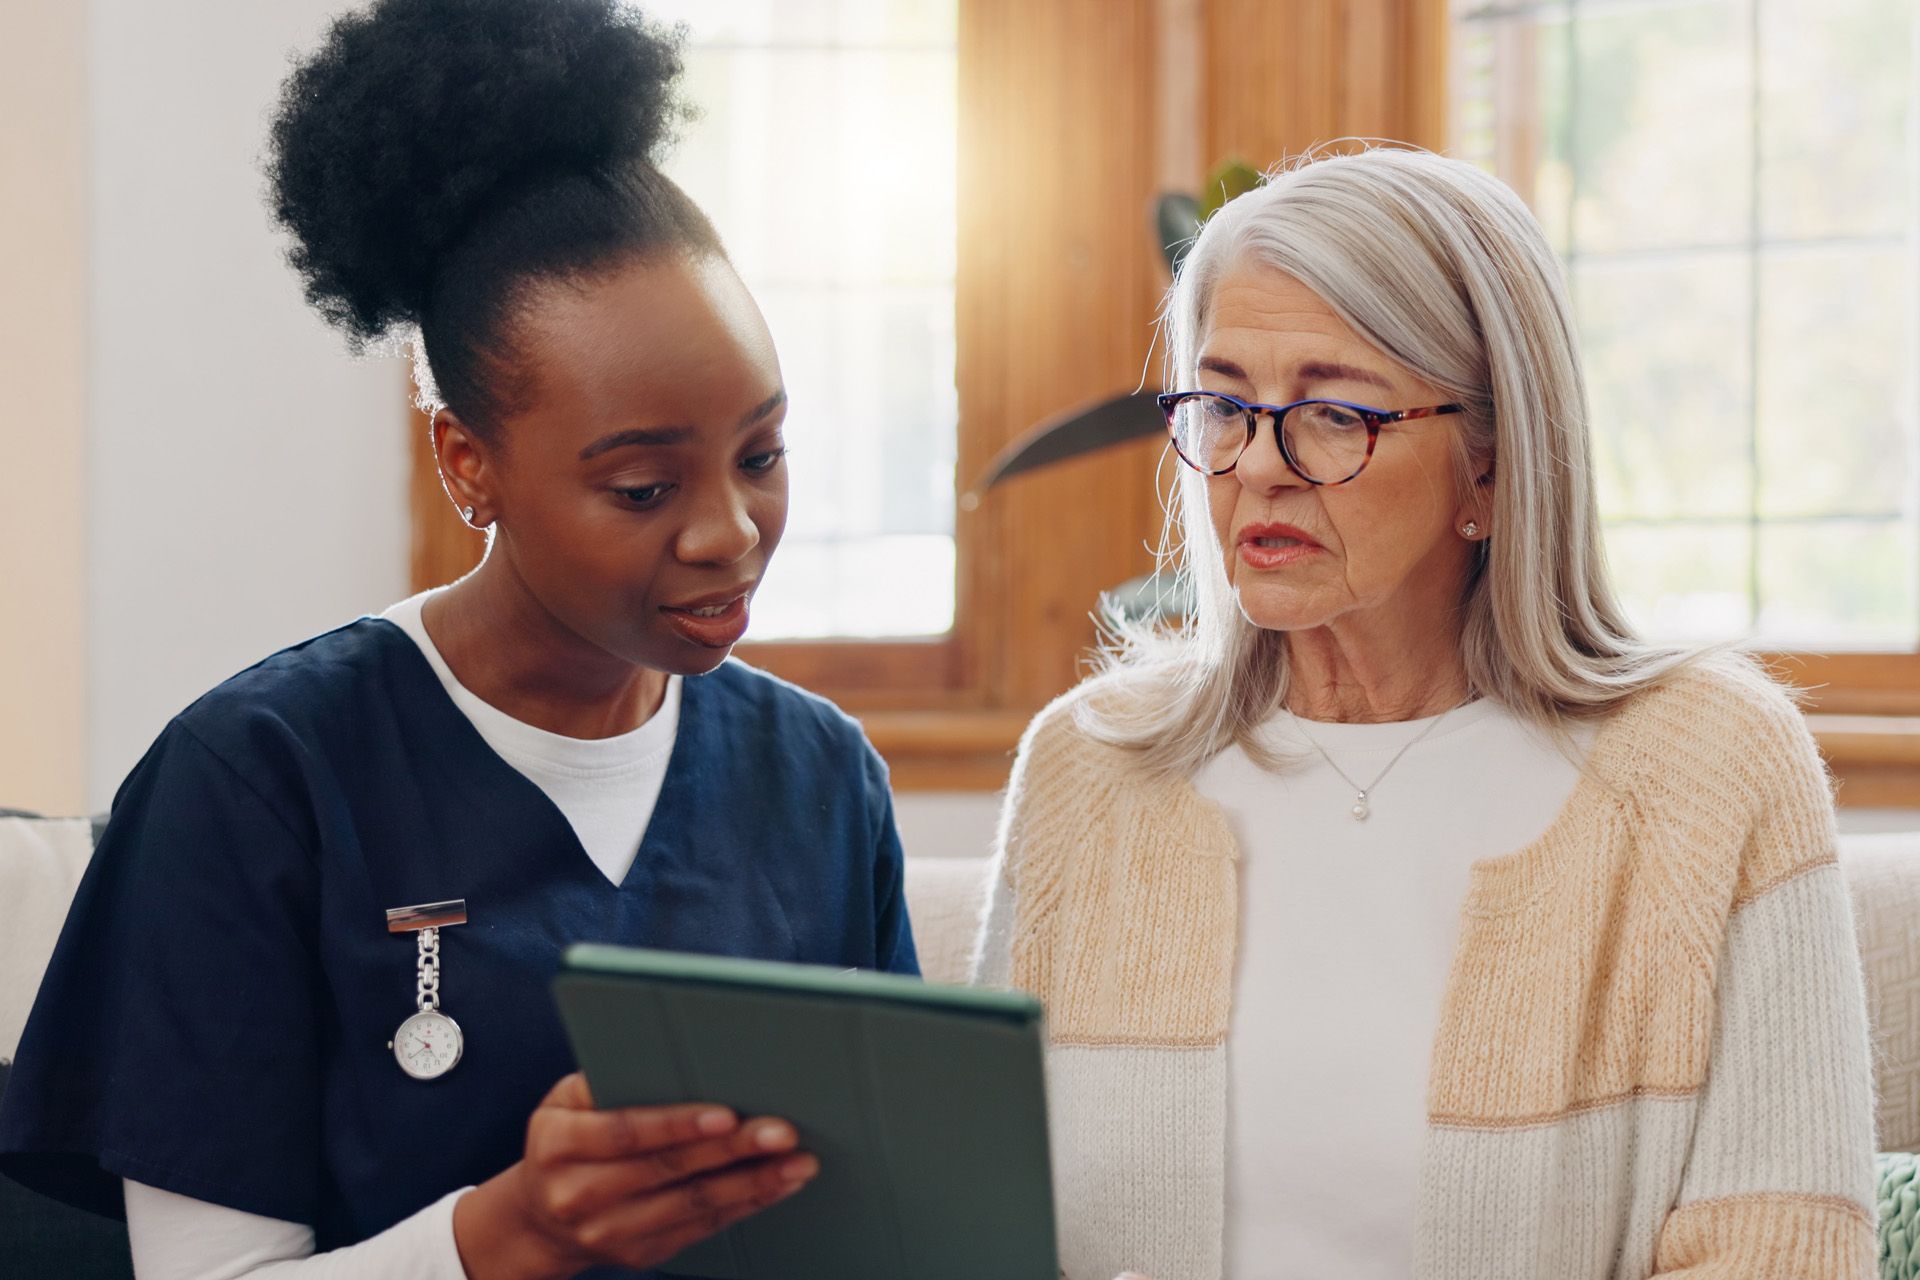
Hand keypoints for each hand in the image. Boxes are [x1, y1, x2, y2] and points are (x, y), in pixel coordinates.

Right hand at [454, 1072, 817, 1279]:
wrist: (537, 1219)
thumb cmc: (564, 1138)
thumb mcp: (564, 1101)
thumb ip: (607, 1078)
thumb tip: (667, 1054)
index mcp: (559, 1144)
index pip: (625, 1132)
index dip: (677, 1124)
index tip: (726, 1114)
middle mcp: (580, 1194)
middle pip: (668, 1170)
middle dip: (732, 1151)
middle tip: (782, 1132)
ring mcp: (610, 1232)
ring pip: (693, 1206)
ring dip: (752, 1184)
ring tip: (798, 1162)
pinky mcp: (639, 1254)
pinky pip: (701, 1228)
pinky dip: (745, 1205)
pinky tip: (777, 1185)